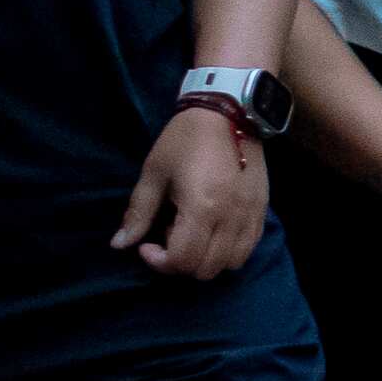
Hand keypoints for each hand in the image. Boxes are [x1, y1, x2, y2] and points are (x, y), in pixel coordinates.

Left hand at [116, 106, 272, 278]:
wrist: (229, 112)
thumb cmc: (184, 140)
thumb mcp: (154, 173)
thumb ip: (139, 212)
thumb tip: (119, 244)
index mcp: (201, 208)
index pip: (182, 259)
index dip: (158, 262)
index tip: (146, 245)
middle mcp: (230, 217)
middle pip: (206, 268)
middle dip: (181, 263)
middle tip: (168, 240)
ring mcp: (250, 215)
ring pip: (231, 263)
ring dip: (207, 260)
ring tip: (193, 236)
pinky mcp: (262, 209)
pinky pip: (249, 247)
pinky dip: (229, 251)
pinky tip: (214, 232)